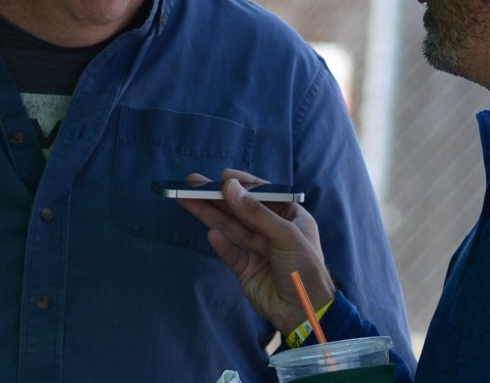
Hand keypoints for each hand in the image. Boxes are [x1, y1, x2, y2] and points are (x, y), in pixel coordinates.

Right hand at [178, 169, 336, 335]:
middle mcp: (272, 230)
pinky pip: (231, 253)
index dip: (242, 184)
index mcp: (290, 217)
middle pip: (240, 209)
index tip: (223, 176)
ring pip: (230, 227)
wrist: (307, 316)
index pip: (263, 194)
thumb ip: (256, 212)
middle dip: (217, 196)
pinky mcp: (246, 270)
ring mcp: (258, 250)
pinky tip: (211, 234)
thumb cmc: (305, 270)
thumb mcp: (286, 235)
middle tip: (192, 183)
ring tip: (186, 199)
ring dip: (209, 213)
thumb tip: (229, 186)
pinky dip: (221, 244)